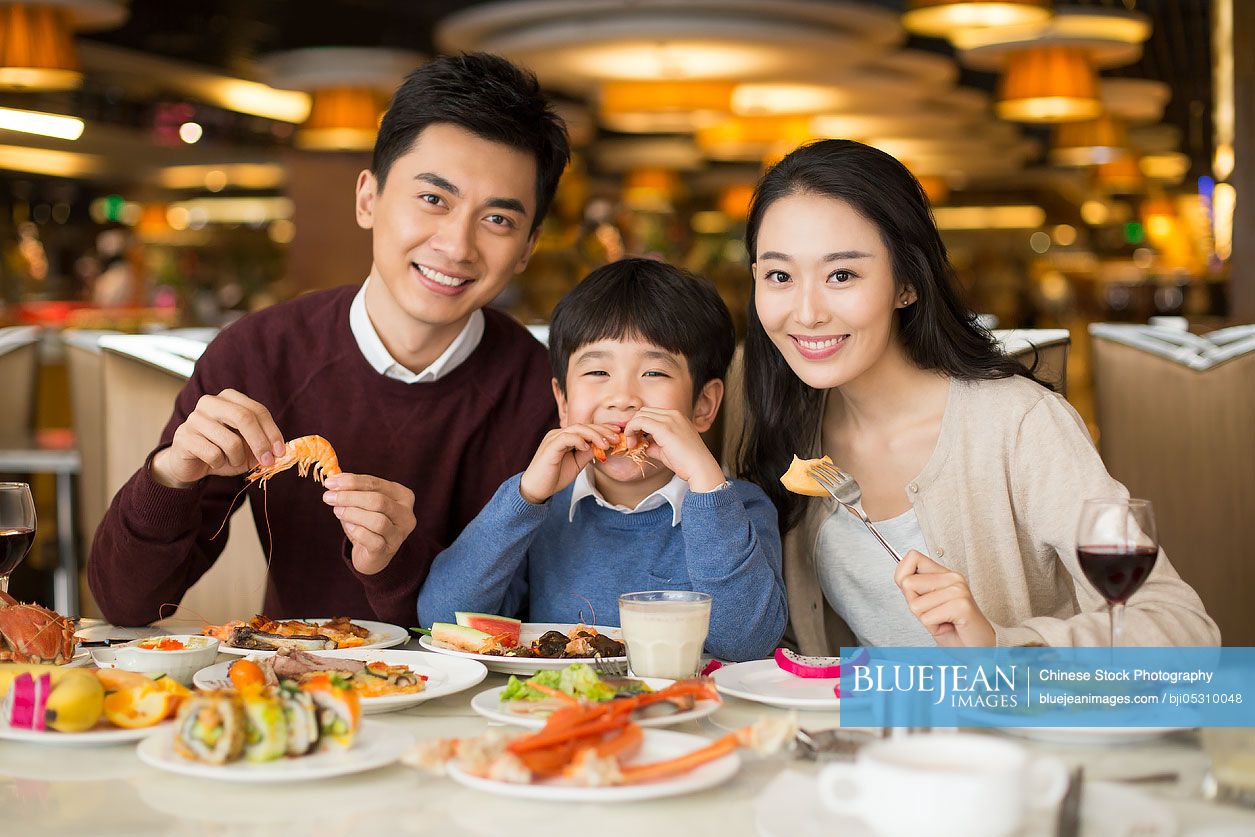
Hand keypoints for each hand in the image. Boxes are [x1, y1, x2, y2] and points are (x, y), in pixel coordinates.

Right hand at [152, 389, 285, 488]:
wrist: (191, 465)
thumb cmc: (223, 451)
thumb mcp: (248, 447)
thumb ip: (265, 445)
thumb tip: (282, 451)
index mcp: (229, 398)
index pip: (257, 410)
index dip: (272, 432)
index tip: (281, 452)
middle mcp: (210, 402)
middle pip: (244, 418)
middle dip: (260, 443)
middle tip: (267, 462)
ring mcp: (194, 418)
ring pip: (230, 441)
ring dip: (237, 458)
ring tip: (232, 460)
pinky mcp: (184, 436)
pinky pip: (213, 454)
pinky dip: (219, 464)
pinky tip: (214, 462)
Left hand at [322, 474, 416, 574]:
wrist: (374, 554)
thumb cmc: (368, 523)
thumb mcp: (363, 502)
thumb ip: (353, 489)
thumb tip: (334, 479)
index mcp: (403, 496)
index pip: (376, 483)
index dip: (352, 482)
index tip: (330, 483)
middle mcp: (406, 514)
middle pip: (378, 500)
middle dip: (350, 497)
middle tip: (328, 498)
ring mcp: (399, 534)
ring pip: (377, 520)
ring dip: (352, 514)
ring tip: (337, 512)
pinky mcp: (388, 549)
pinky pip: (372, 539)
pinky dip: (356, 531)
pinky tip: (348, 526)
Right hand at [518, 423, 620, 503]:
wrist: (536, 489)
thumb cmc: (554, 477)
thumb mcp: (577, 464)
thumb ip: (588, 453)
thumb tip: (604, 446)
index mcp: (565, 437)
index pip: (586, 428)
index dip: (602, 429)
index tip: (617, 433)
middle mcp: (559, 434)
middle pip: (584, 426)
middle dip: (602, 430)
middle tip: (616, 437)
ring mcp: (554, 438)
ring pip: (577, 429)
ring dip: (594, 435)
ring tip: (606, 444)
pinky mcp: (550, 446)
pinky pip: (566, 437)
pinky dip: (579, 440)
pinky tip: (588, 448)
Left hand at [623, 408, 724, 491]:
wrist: (700, 468)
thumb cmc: (686, 462)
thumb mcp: (666, 449)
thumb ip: (653, 444)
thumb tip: (641, 445)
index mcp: (677, 417)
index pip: (651, 413)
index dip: (640, 425)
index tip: (636, 440)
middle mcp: (674, 414)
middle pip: (644, 411)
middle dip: (634, 425)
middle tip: (632, 442)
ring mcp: (669, 419)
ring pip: (640, 415)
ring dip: (631, 428)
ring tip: (632, 444)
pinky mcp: (664, 427)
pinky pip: (640, 422)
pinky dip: (631, 430)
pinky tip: (632, 443)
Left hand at [894, 549, 995, 646]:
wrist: (977, 648)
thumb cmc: (954, 629)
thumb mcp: (927, 605)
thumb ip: (915, 589)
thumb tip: (902, 578)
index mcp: (944, 574)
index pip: (912, 557)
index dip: (903, 577)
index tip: (915, 593)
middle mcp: (952, 578)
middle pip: (908, 583)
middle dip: (914, 604)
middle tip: (934, 613)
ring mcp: (958, 590)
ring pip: (915, 604)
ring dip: (925, 619)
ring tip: (943, 620)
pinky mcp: (961, 605)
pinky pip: (927, 617)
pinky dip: (933, 627)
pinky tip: (948, 626)